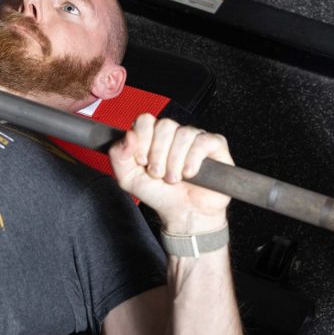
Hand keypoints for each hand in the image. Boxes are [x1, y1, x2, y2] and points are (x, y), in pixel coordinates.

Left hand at [108, 114, 233, 234]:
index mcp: (154, 136)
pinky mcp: (215, 145)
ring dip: (175, 161)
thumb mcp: (128, 178)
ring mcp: (195, 138)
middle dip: (158, 154)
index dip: (142, 140)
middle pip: (165, 125)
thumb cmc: (159, 194)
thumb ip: (119, 155)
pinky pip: (203, 141)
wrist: (182, 214)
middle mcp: (175, 133)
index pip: (145, 120)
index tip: (141, 161)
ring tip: (173, 179)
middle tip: (158, 174)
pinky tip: (189, 174)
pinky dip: (193, 160)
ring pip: (183, 134)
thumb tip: (128, 135)